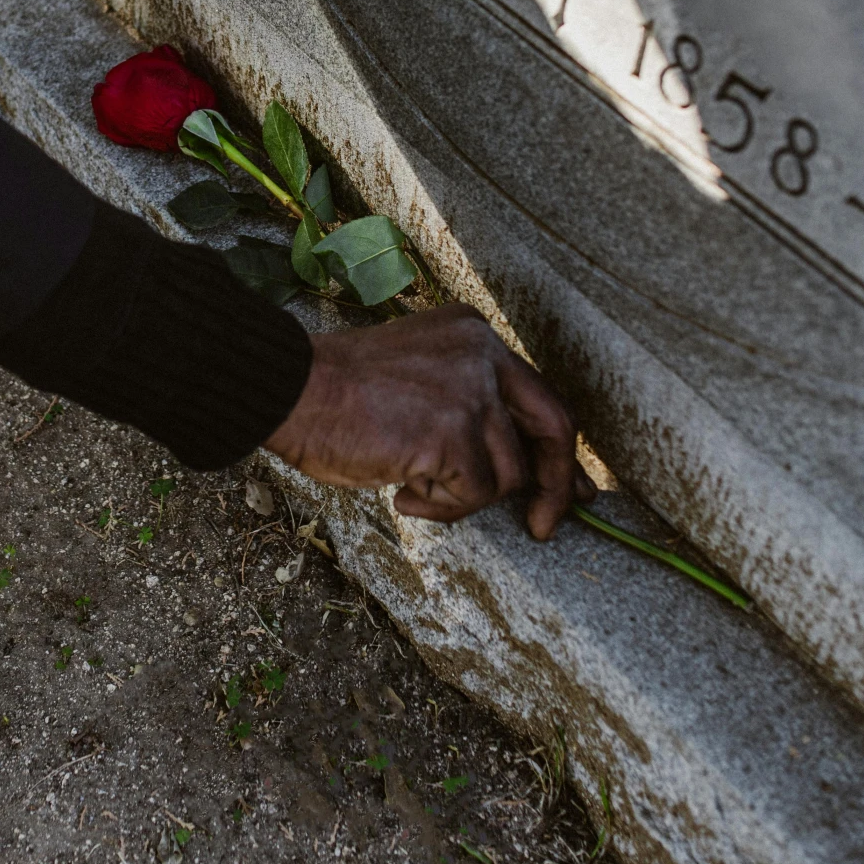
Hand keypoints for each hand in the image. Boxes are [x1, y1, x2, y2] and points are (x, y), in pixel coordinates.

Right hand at [263, 305, 593, 539]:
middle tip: (547, 527)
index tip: (573, 487)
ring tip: (410, 486)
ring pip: (505, 475)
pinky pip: (472, 496)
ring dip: (461, 497)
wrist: (291, 389)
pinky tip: (401, 490)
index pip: (539, 395)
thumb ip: (467, 404)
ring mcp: (471, 392)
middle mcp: (483, 355)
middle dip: (557, 485)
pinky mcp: (453, 431)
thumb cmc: (337, 394)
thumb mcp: (419, 380)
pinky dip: (439, 507)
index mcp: (475, 336)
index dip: (559, 448)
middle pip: (553, 427)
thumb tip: (516, 467)